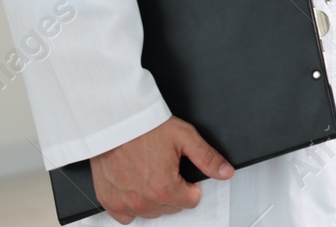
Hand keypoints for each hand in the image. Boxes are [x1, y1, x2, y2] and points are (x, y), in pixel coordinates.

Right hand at [89, 116, 232, 222]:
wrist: (114, 119)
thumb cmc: (144, 125)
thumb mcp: (184, 136)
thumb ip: (207, 157)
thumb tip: (225, 171)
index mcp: (165, 187)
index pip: (191, 200)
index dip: (190, 184)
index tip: (180, 170)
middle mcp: (144, 200)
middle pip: (172, 207)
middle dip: (172, 190)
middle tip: (163, 165)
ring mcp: (125, 203)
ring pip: (151, 212)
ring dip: (153, 198)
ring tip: (148, 171)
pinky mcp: (109, 201)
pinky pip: (126, 216)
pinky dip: (131, 204)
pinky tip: (133, 185)